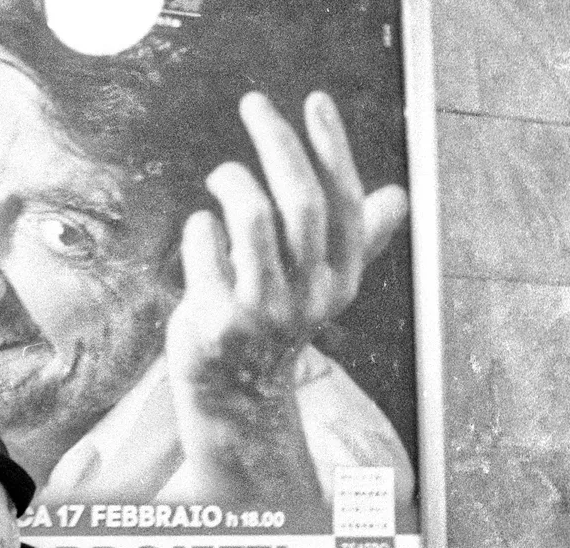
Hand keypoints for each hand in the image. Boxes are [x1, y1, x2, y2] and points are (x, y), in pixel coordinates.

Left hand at [164, 89, 407, 510]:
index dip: (332, 148)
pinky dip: (199, 227)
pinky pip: (205, 243)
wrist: (235, 396)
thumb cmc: (272, 326)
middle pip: (301, 202)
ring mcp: (263, 312)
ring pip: (253, 216)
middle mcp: (308, 298)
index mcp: (340, 281)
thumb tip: (398, 198)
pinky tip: (201, 235)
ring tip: (222, 177)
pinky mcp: (218, 321)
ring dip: (232, 180)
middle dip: (277, 141)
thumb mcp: (319, 288)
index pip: (345, 204)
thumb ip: (354, 243)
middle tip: (254, 105)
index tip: (314, 101)